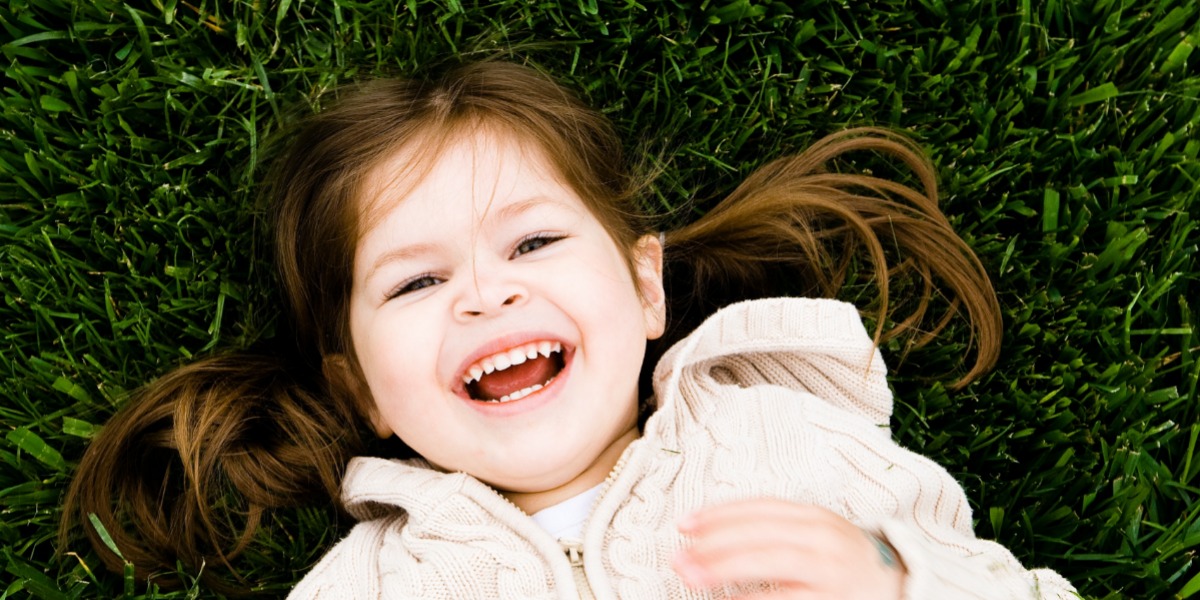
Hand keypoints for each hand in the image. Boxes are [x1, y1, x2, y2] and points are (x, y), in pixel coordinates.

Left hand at [672, 499, 904, 599]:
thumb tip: (712, 534)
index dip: (719, 514)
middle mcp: (822, 539)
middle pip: (758, 535)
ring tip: (690, 576)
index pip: (759, 509)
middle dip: (713, 543)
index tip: (685, 524)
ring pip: (768, 564)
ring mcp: (828, 572)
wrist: (900, 585)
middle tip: (678, 555)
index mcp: (814, 516)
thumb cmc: (844, 559)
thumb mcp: (816, 531)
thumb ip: (777, 527)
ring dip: (723, 569)